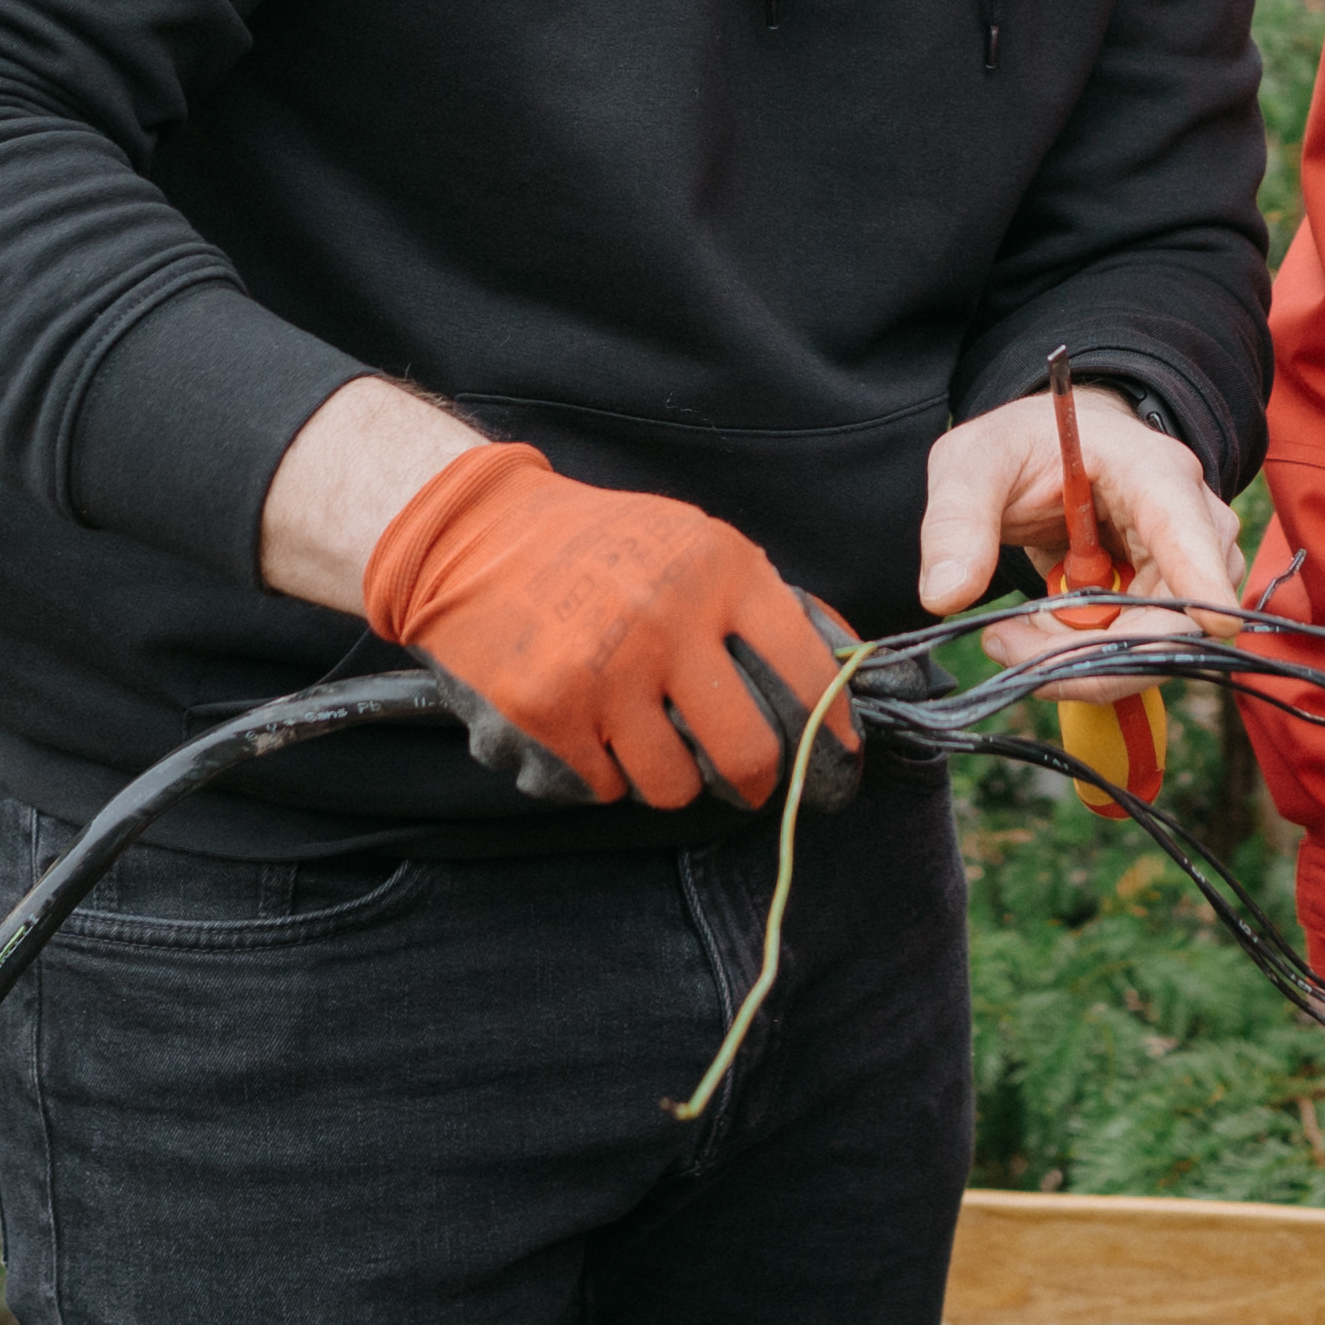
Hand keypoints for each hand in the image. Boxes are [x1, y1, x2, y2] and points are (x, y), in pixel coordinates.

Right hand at [355, 441, 858, 811]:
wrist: (473, 537)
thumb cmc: (602, 547)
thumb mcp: (698, 545)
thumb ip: (768, 605)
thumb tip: (851, 670)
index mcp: (720, 572)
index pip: (808, 676)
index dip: (833, 735)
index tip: (837, 765)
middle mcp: (667, 622)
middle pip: (749, 754)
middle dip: (756, 784)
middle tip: (747, 784)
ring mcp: (603, 672)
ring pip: (675, 786)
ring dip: (670, 778)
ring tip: (647, 735)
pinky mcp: (547, 713)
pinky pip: (604, 788)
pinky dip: (603, 771)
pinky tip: (587, 726)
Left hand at [915, 381, 1246, 691]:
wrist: (1053, 450)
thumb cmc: (1023, 445)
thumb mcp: (971, 463)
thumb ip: (954, 521)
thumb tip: (945, 596)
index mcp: (1151, 470)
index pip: (1189, 528)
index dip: (1202, 575)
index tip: (1210, 619)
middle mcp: (1190, 519)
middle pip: (1182, 611)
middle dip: (1092, 651)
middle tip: (1003, 644)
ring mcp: (1190, 564)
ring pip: (1160, 644)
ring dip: (1081, 659)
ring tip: (1010, 634)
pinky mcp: (1172, 599)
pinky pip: (1141, 651)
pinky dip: (1085, 657)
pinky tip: (1042, 631)